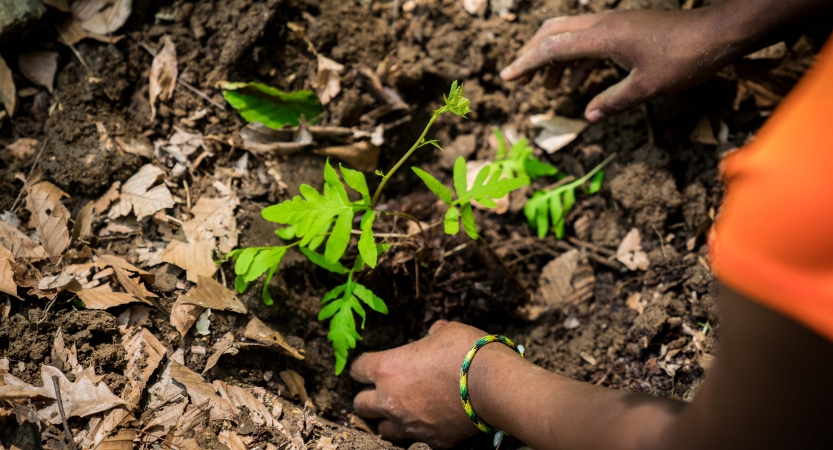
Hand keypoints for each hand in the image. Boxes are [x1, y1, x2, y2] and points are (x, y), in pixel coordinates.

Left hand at [350, 321, 496, 447]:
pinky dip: (417, 432)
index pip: (357, 369)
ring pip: (382, 429)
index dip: (363, 367)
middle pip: (360, 404)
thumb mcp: (446, 332)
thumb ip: (432, 334)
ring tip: (402, 411)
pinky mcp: (430, 442)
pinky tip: (428, 423)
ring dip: (388, 419)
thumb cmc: (468, 352)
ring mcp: (409, 425)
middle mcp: (391, 400)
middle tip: (382, 392)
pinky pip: (414, 440)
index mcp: (388, 369)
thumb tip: (434, 332)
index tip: (370, 366)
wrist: (495, 385)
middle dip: (368, 397)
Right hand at [500, 7, 738, 121]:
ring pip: (570, 36)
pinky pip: (589, 41)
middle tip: (517, 80)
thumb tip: (587, 116)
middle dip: (531, 56)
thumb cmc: (684, 59)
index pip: (552, 47)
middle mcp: (602, 24)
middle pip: (553, 33)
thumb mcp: (647, 88)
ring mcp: (613, 24)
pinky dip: (576, 60)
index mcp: (602, 36)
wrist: (717, 34)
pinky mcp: (624, 29)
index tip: (507, 78)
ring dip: (554, 60)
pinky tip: (578, 83)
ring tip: (547, 89)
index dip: (526, 63)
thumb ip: (613, 101)